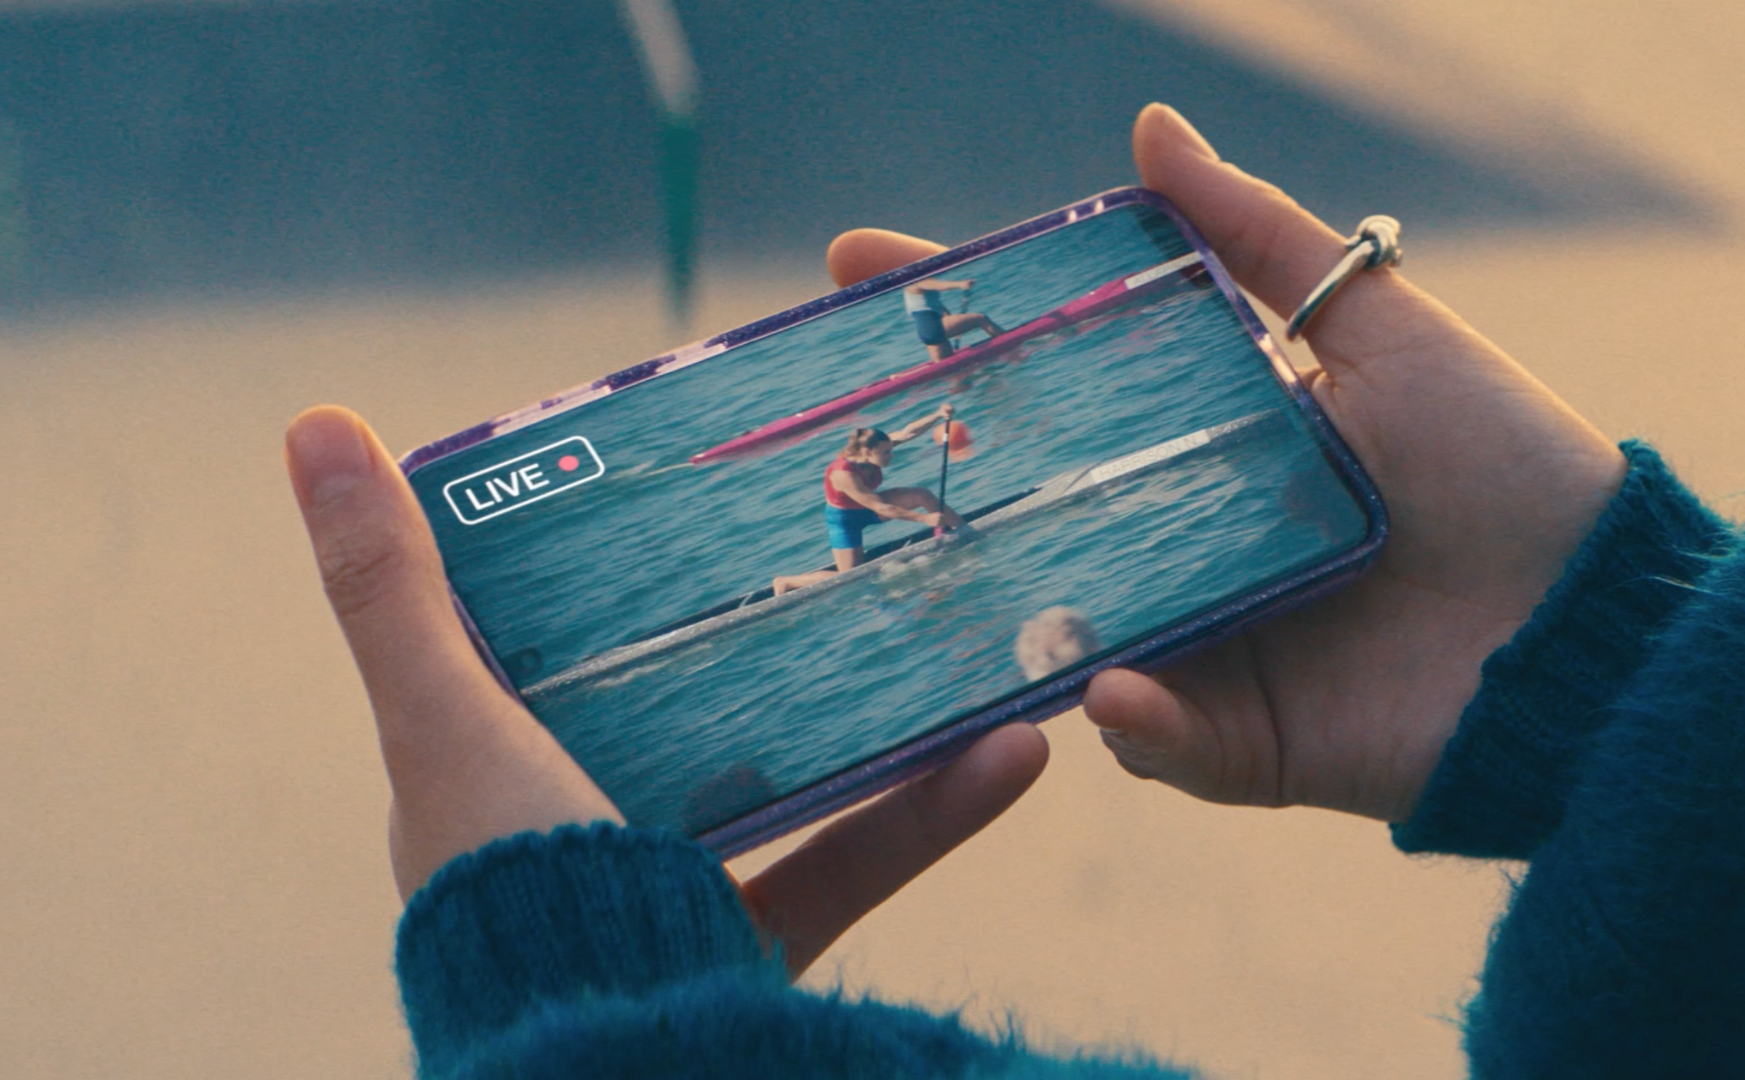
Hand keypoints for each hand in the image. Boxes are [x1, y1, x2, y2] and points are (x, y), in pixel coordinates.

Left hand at [286, 407, 1046, 973]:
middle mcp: (582, 825)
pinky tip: (1015, 748)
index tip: (689, 481)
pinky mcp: (764, 943)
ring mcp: (680, 885)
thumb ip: (393, 589)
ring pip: (792, 773)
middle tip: (843, 529)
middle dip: (771, 621)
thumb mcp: (443, 719)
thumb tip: (315, 420)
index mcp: (492, 776)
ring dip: (881, 709)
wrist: (605, 1065)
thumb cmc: (508, 891)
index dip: (607, 564)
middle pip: (685, 697)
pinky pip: (861, 859)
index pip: (545, 644)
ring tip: (954, 626)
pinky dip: (936, 810)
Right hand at [829, 103, 1623, 823]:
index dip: (961, 328)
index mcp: (1205, 443)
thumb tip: (1145, 127)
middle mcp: (1184, 543)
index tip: (858, 265)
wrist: (1601, 627)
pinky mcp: (1240, 745)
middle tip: (839, 435)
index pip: (1059, 379)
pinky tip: (1110, 679)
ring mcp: (1203, 644)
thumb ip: (1258, 239)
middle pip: (1029, 509)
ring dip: (1001, 608)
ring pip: (1061, 630)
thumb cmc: (1504, 462)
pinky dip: (1131, 715)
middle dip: (924, 476)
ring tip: (940, 567)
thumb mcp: (1381, 327)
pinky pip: (1153, 736)